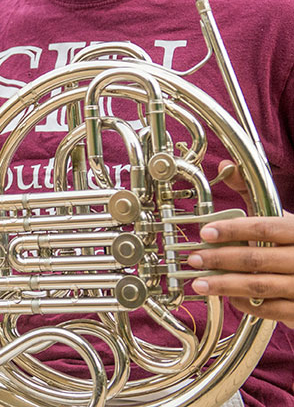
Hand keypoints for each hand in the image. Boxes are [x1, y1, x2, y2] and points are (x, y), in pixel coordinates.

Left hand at [187, 160, 293, 328]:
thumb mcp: (280, 214)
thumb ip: (251, 191)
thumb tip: (226, 166)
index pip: (263, 228)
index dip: (233, 229)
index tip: (205, 231)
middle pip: (256, 258)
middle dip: (220, 259)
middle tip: (193, 259)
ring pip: (259, 286)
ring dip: (225, 285)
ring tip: (199, 283)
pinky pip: (269, 309)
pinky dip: (246, 304)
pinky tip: (228, 298)